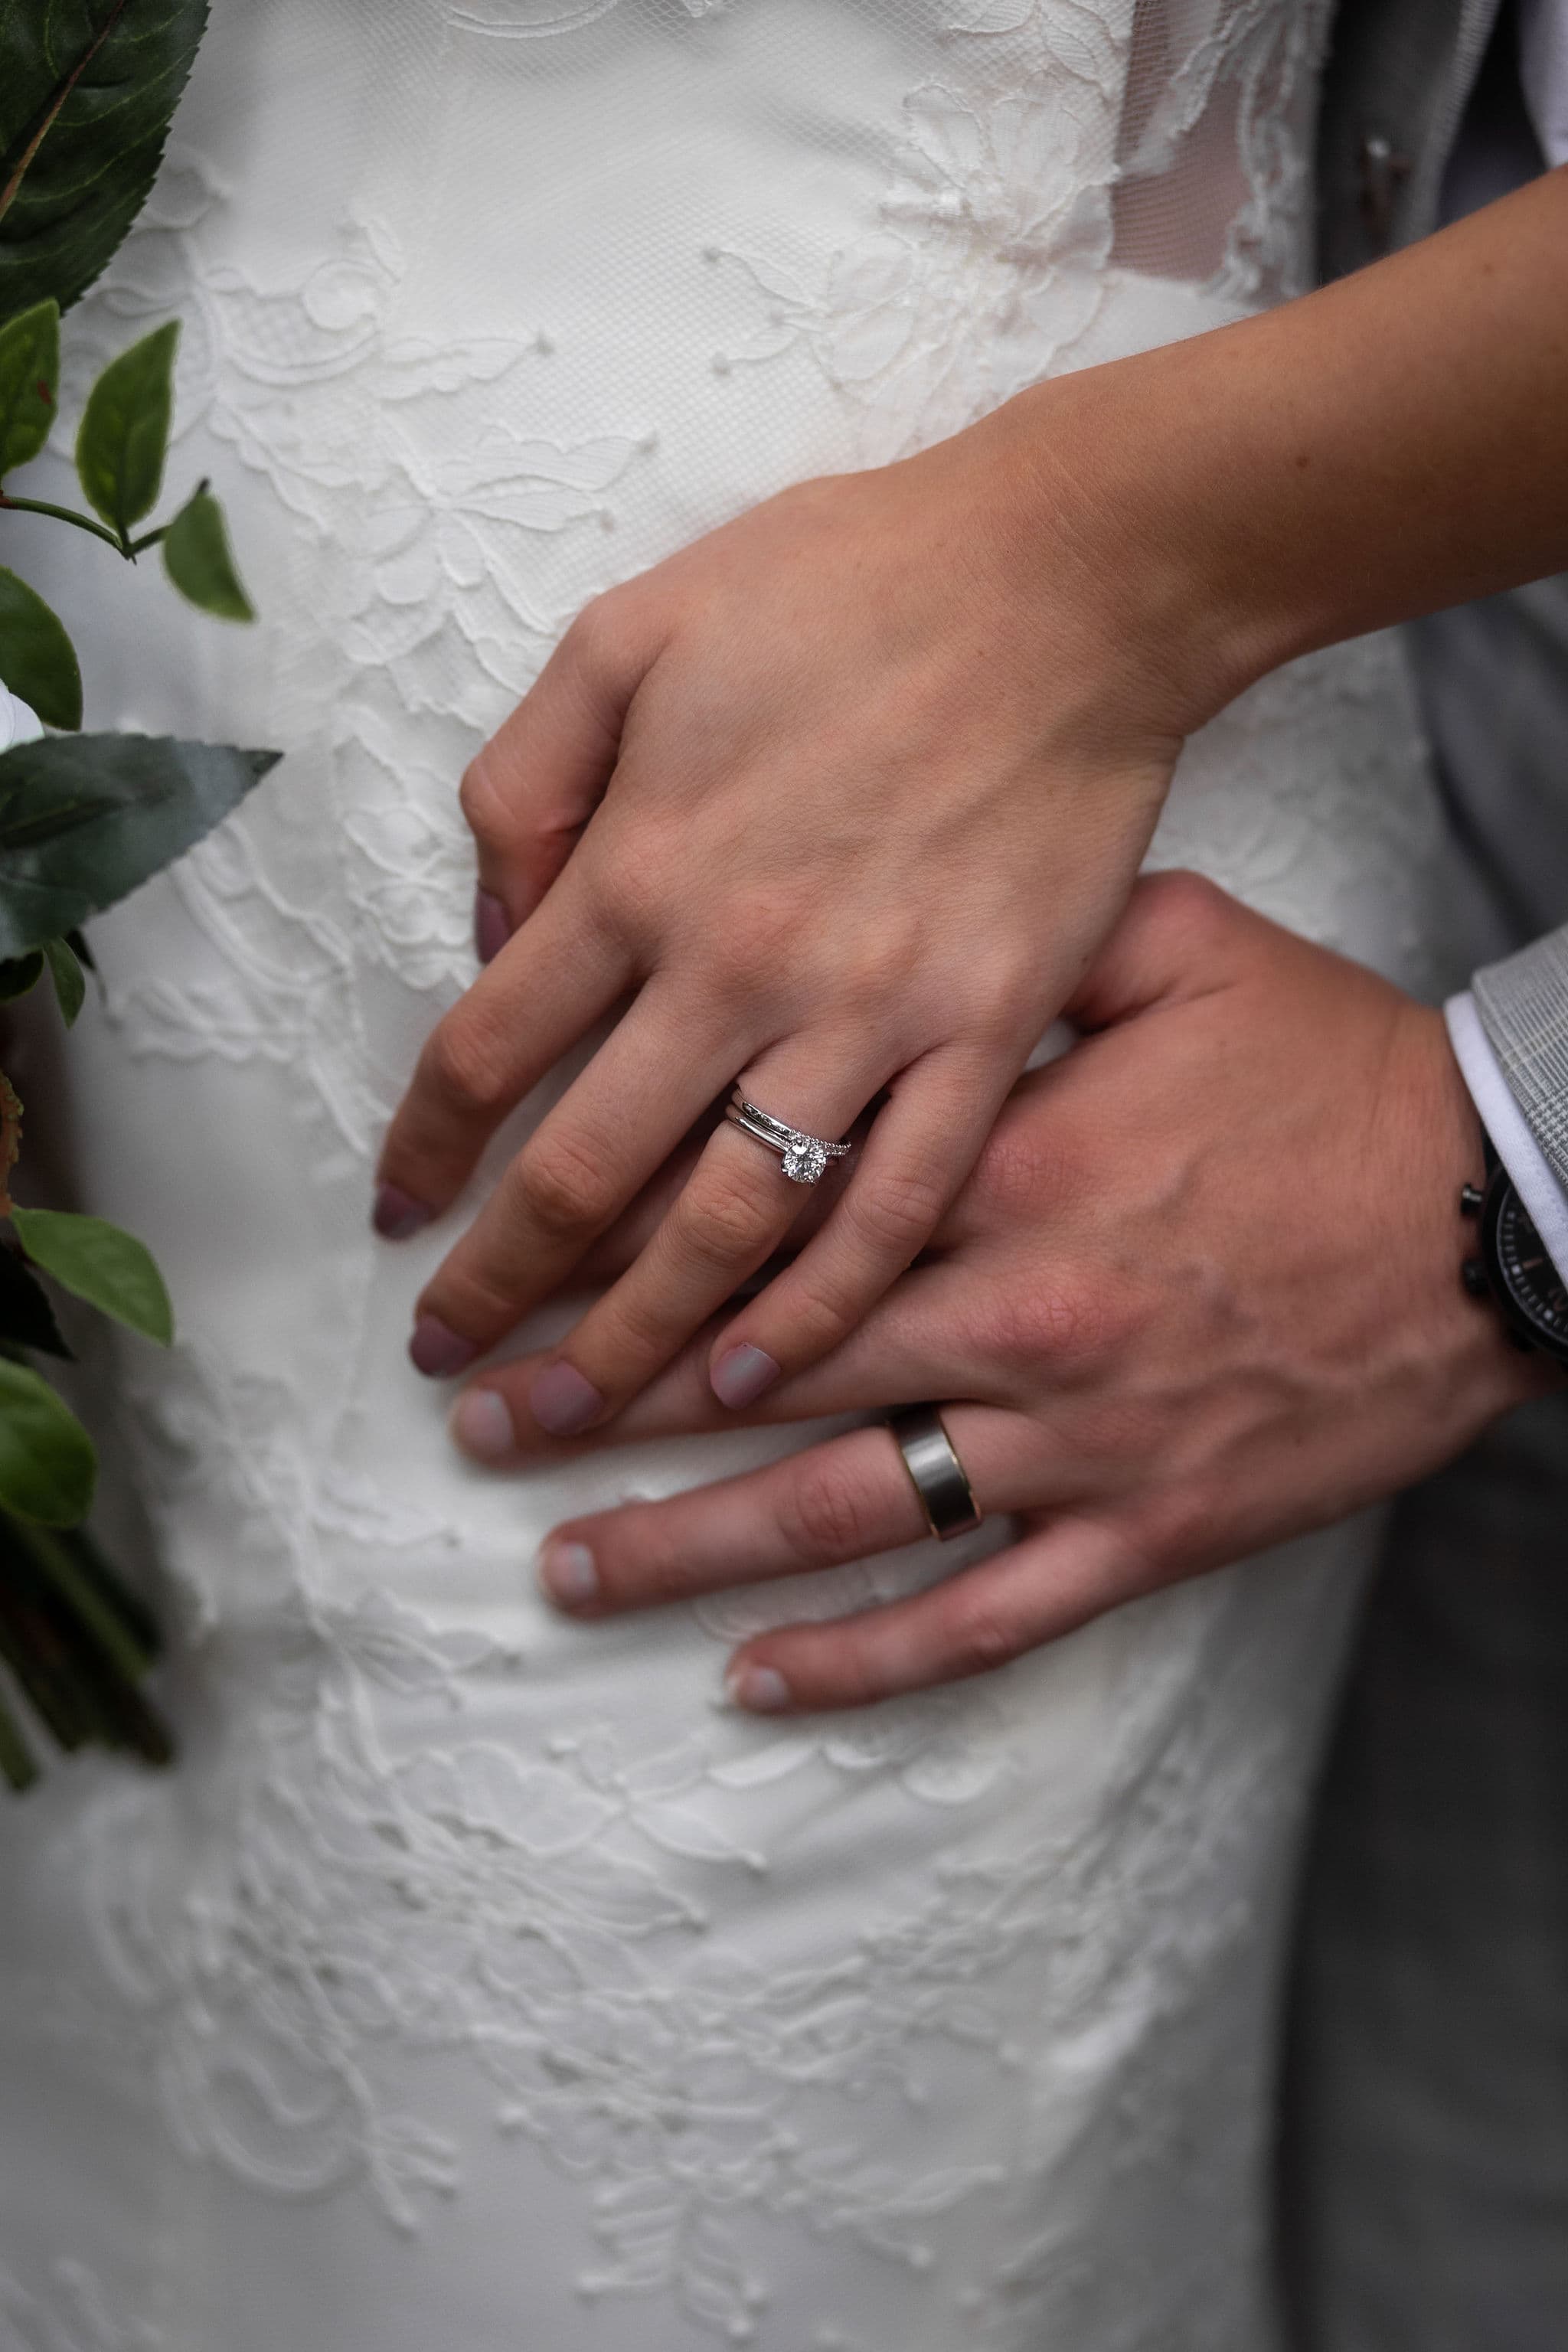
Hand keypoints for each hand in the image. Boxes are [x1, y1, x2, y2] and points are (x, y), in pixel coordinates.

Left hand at [373, 392, 1210, 1420]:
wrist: (1068, 579)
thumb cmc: (846, 587)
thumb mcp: (631, 628)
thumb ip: (529, 780)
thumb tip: (492, 929)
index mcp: (640, 866)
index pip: (488, 1051)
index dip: (426, 1150)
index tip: (397, 1219)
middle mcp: (738, 966)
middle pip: (585, 1171)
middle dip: (500, 1288)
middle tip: (448, 1368)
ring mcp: (870, 1015)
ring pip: (726, 1220)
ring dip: (634, 1336)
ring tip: (567, 1418)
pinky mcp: (987, 1037)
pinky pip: (896, 1203)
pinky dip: (822, 1304)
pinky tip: (759, 1377)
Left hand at [444, 875, 1549, 1711]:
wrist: (1496, 1207)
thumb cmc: (1334, 1071)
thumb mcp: (1179, 950)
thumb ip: (1017, 949)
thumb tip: (892, 930)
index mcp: (997, 1169)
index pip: (763, 1222)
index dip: (625, 1255)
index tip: (524, 1274)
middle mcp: (1011, 1317)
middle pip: (762, 1376)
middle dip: (606, 1404)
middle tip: (483, 1426)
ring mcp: (1075, 1442)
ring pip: (843, 1513)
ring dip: (688, 1545)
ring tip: (560, 1568)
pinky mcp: (1144, 1530)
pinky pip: (982, 1615)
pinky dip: (863, 1659)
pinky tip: (755, 1680)